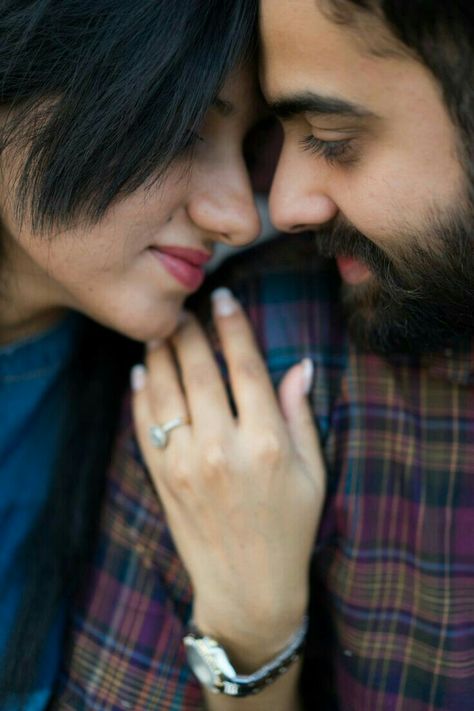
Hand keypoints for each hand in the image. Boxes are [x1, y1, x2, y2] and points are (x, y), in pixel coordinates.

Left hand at [131, 288, 325, 668]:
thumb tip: (299, 365)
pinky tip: (141, 372)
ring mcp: (185, 464)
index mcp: (265, 441)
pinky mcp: (163, 479)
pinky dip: (140, 394)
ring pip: (165, 390)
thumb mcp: (312, 473)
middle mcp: (221, 447)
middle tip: (185, 306)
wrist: (248, 588)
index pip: (246, 366)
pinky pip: (144, 425)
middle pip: (199, 368)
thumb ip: (300, 416)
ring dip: (160, 354)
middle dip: (189, 329)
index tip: (224, 298)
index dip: (233, 325)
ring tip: (161, 330)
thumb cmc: (290, 528)